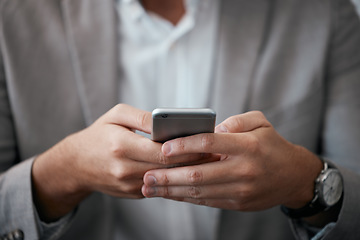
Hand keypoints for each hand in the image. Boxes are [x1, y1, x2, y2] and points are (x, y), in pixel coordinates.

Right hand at [32, 104, 208, 220]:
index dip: (187, 150)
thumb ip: (142, 117)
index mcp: (122, 146)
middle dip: (193, 161)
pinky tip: (184, 169)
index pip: (163, 152)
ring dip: (186, 171)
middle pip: (169, 168)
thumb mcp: (116, 115)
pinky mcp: (133, 194)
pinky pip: (159, 186)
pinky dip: (173, 178)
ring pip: (167, 180)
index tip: (206, 144)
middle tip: (213, 153)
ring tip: (204, 160)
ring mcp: (129, 185)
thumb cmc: (98, 134)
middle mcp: (125, 169)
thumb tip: (166, 122)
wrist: (76, 164)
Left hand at [142, 111, 322, 211]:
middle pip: (199, 174)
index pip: (209, 144)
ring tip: (150, 188)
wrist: (294, 177)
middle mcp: (243, 170)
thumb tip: (211, 129)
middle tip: (146, 175)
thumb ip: (235, 121)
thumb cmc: (272, 145)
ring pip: (199, 192)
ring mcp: (240, 190)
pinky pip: (206, 201)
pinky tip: (170, 194)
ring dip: (172, 191)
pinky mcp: (237, 203)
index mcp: (247, 146)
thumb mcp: (260, 122)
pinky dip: (186, 198)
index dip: (184, 145)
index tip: (163, 148)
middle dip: (169, 176)